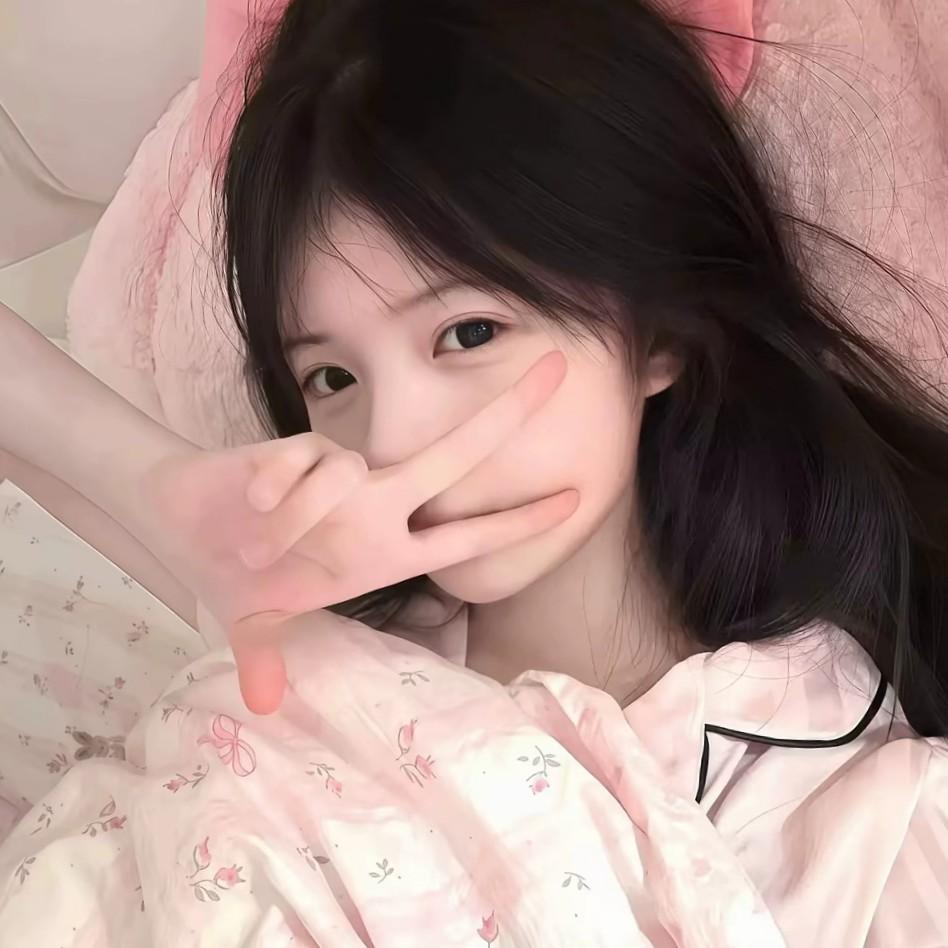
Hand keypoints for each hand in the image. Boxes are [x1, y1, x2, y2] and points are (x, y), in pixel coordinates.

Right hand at [140, 351, 577, 712]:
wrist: (184, 523)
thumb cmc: (237, 570)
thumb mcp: (258, 622)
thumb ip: (268, 656)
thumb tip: (263, 705)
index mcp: (384, 551)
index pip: (467, 538)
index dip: (518, 522)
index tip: (576, 499)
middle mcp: (374, 507)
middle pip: (454, 457)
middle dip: (505, 414)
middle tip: (559, 368)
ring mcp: (339, 476)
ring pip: (350, 473)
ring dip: (299, 519)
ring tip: (256, 547)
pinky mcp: (296, 449)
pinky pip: (303, 463)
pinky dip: (278, 490)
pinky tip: (250, 504)